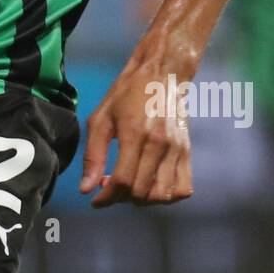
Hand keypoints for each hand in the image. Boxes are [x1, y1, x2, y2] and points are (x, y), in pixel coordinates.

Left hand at [79, 57, 193, 207]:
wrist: (162, 73)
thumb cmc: (127, 93)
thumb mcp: (101, 118)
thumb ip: (93, 155)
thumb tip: (86, 188)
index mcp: (135, 134)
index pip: (123, 181)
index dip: (106, 197)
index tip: (95, 199)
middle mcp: (159, 145)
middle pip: (141, 192)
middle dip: (120, 198)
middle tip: (109, 186)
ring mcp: (177, 150)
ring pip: (163, 196)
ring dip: (143, 199)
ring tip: (130, 186)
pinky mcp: (187, 152)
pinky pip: (183, 188)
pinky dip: (167, 195)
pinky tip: (151, 185)